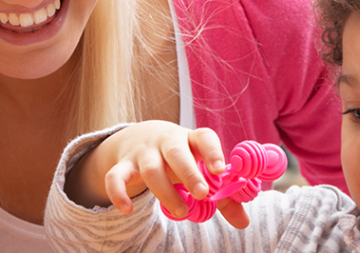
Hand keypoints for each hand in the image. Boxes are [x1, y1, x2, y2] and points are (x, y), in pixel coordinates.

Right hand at [64, 120, 249, 227]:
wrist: (141, 137)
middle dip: (189, 172)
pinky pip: (115, 177)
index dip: (213, 151)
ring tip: (181, 212)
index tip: (220, 169)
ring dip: (165, 192)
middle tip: (201, 193)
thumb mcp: (201, 169)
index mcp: (191, 139)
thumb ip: (223, 196)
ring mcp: (143, 152)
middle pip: (176, 152)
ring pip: (151, 169)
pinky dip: (118, 192)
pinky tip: (127, 209)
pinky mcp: (123, 164)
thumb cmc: (182, 158)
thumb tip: (244, 223)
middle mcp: (167, 141)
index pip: (204, 138)